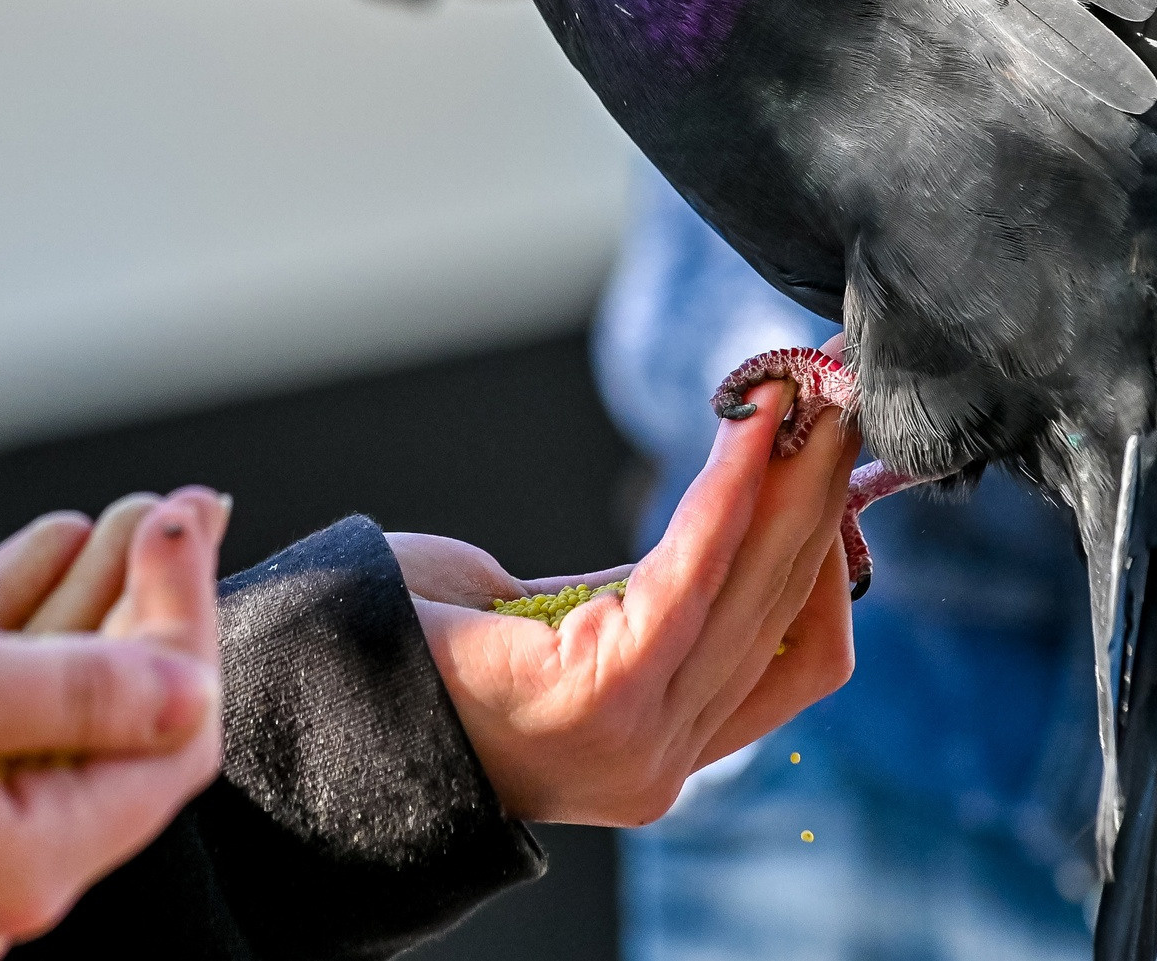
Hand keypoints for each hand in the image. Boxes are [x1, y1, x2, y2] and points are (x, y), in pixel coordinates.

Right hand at [0, 486, 228, 960]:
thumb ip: (77, 693)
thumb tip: (192, 690)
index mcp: (24, 862)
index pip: (167, 740)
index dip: (185, 622)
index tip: (184, 521)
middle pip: (114, 727)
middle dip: (146, 605)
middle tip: (178, 505)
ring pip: (43, 715)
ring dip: (84, 609)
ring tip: (124, 514)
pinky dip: (9, 637)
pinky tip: (44, 551)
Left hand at [390, 378, 859, 825]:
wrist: (312, 683)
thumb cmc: (415, 645)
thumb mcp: (561, 623)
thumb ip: (648, 600)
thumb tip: (730, 519)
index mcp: (661, 748)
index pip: (797, 663)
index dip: (830, 563)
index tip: (837, 472)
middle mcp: (664, 762)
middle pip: (791, 618)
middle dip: (824, 498)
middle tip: (844, 403)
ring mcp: (639, 741)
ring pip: (758, 590)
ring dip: (793, 479)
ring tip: (807, 395)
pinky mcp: (604, 693)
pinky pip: (693, 570)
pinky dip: (730, 489)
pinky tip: (748, 424)